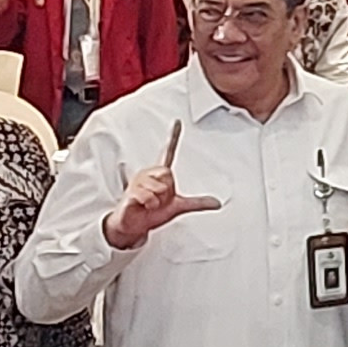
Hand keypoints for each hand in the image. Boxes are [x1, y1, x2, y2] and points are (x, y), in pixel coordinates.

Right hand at [101, 122, 225, 248]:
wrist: (133, 226)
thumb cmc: (152, 212)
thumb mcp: (178, 207)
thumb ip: (197, 203)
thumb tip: (218, 203)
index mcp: (160, 173)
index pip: (168, 151)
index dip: (173, 136)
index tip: (177, 121)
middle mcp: (148, 173)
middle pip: (167, 174)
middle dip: (166, 192)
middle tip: (158, 200)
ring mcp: (137, 180)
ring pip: (158, 188)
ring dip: (156, 202)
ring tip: (149, 204)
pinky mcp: (129, 190)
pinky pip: (147, 196)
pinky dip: (149, 205)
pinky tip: (142, 206)